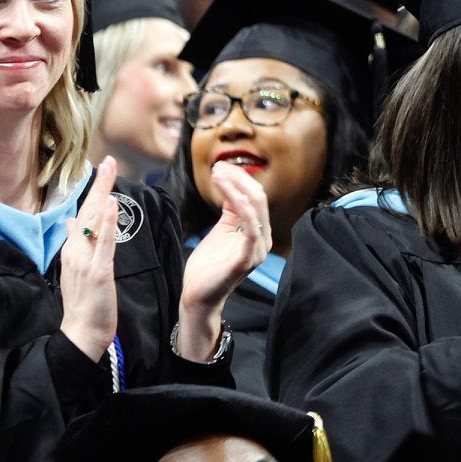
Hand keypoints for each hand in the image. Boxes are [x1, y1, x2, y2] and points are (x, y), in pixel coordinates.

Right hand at [58, 157, 119, 358]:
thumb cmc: (84, 302)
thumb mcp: (77, 269)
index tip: (102, 169)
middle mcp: (75, 250)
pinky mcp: (98, 271)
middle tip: (108, 160)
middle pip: (88, 211)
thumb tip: (71, 220)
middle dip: (99, 184)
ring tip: (109, 171)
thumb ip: (76, 244)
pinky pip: (105, 243)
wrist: (81, 331)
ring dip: (102, 195)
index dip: (94, 191)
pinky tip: (112, 205)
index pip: (83, 213)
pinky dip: (108, 223)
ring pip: (94, 221)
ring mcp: (85, 259)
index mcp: (72, 249)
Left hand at [176, 163, 270, 361]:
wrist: (198, 294)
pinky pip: (250, 228)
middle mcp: (262, 240)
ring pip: (255, 208)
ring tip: (217, 174)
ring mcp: (257, 250)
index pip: (256, 197)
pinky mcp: (247, 259)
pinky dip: (240, 205)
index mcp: (257, 233)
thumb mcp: (221, 231)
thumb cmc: (208, 265)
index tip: (221, 166)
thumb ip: (231, 212)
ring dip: (235, 186)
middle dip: (238, 178)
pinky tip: (226, 191)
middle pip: (259, 199)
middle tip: (218, 167)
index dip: (240, 179)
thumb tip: (232, 185)